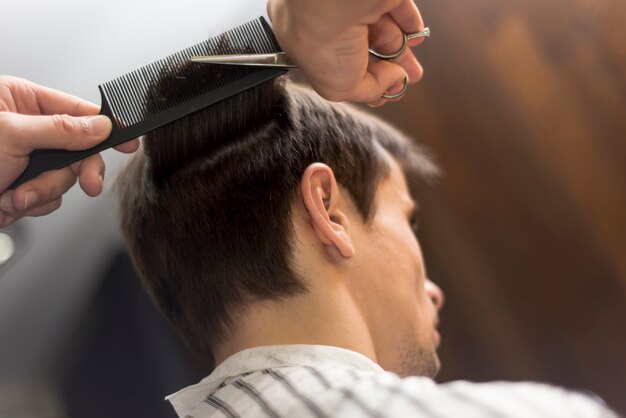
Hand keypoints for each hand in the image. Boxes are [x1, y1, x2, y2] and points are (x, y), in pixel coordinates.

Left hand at [0, 76, 138, 227]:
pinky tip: (7, 202)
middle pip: (77, 150)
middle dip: (74, 172)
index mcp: (20, 102)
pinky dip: (30, 205)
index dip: (107, 127)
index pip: (77, 110)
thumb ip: (62, 130)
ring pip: (63, 179)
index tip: (130, 141)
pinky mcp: (20, 185)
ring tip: (14, 196)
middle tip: (90, 184)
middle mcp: (26, 129)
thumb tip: (99, 125)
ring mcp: (24, 159)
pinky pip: (47, 197)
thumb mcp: (11, 136)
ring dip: (42, 193)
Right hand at [267, 0, 425, 105]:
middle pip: (365, 49)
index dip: (361, 82)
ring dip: (400, 52)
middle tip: (401, 82)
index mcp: (308, 41)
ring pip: (383, 31)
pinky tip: (416, 38)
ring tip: (413, 71)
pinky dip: (409, 23)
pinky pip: (397, 7)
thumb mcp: (340, 87)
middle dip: (386, 70)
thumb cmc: (321, 42)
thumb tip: (393, 82)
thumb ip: (369, 90)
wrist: (332, 2)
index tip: (379, 95)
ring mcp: (354, 5)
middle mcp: (328, 21)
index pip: (338, 65)